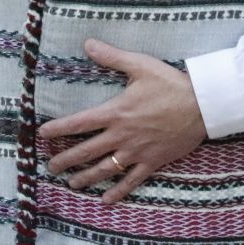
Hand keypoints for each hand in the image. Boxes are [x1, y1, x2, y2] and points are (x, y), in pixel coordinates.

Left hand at [40, 39, 207, 203]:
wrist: (201, 106)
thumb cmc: (170, 84)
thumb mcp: (140, 65)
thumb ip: (112, 57)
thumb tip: (88, 43)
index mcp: (116, 112)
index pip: (79, 123)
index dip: (59, 128)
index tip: (42, 134)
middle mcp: (122, 135)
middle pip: (87, 151)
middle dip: (66, 159)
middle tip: (51, 166)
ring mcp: (136, 151)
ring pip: (105, 169)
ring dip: (86, 178)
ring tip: (72, 184)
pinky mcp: (152, 162)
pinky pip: (131, 181)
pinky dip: (118, 192)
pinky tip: (106, 201)